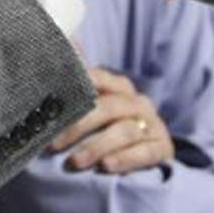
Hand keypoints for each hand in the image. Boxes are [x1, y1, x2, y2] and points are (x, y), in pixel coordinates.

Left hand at [49, 66, 173, 174]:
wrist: (146, 152)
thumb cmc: (110, 128)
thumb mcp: (93, 109)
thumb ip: (76, 87)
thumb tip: (62, 46)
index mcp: (118, 88)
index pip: (97, 79)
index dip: (75, 89)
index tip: (51, 106)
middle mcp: (137, 102)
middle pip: (108, 108)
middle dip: (79, 126)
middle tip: (53, 145)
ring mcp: (153, 124)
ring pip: (125, 131)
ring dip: (97, 147)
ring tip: (75, 162)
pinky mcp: (162, 148)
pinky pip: (145, 152)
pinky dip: (125, 159)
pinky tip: (106, 166)